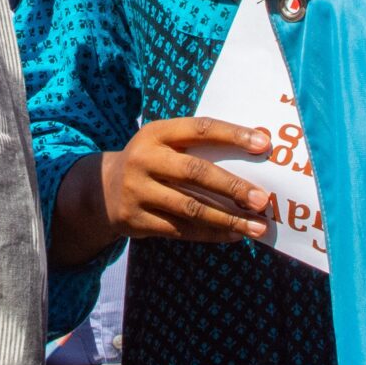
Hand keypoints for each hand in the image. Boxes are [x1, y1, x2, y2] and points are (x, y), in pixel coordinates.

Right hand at [98, 117, 273, 242]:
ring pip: (191, 208)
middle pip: (196, 172)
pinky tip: (234, 235)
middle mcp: (144, 159)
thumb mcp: (163, 144)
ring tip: (257, 228)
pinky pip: (181, 230)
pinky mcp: (136, 219)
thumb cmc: (151, 163)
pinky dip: (211, 234)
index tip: (263, 145)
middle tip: (262, 200)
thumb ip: (197, 147)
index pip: (200, 129)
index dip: (232, 135)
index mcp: (155, 133)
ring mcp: (137, 191)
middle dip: (233, 187)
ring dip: (228, 219)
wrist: (101, 191)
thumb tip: (255, 155)